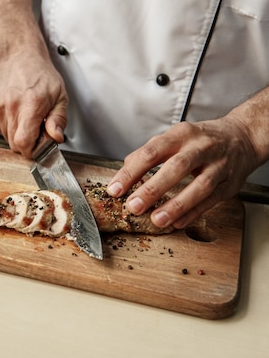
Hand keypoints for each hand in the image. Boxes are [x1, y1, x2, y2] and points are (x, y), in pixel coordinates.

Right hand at [0, 49, 68, 157]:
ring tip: (27, 117)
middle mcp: (10, 107)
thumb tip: (56, 137)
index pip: (24, 143)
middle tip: (37, 128)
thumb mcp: (59, 95)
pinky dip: (9, 126)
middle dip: (28, 143)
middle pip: (15, 145)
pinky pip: (0, 129)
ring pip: (7, 138)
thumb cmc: (39, 73)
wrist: (17, 56)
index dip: (33, 150)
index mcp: (30, 104)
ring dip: (19, 134)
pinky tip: (16, 112)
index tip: (41, 145)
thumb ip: (58, 119)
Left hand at [107, 117, 260, 228]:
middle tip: (133, 206)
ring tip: (157, 219)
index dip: (131, 172)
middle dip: (153, 189)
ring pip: (200, 186)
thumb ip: (147, 154)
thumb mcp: (173, 138)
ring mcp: (219, 165)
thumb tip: (123, 174)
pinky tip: (177, 223)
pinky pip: (211, 200)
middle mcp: (201, 147)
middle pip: (176, 168)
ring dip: (177, 205)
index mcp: (180, 134)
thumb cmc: (199, 140)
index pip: (151, 152)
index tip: (115, 189)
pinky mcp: (230, 183)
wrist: (242, 136)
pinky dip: (193, 213)